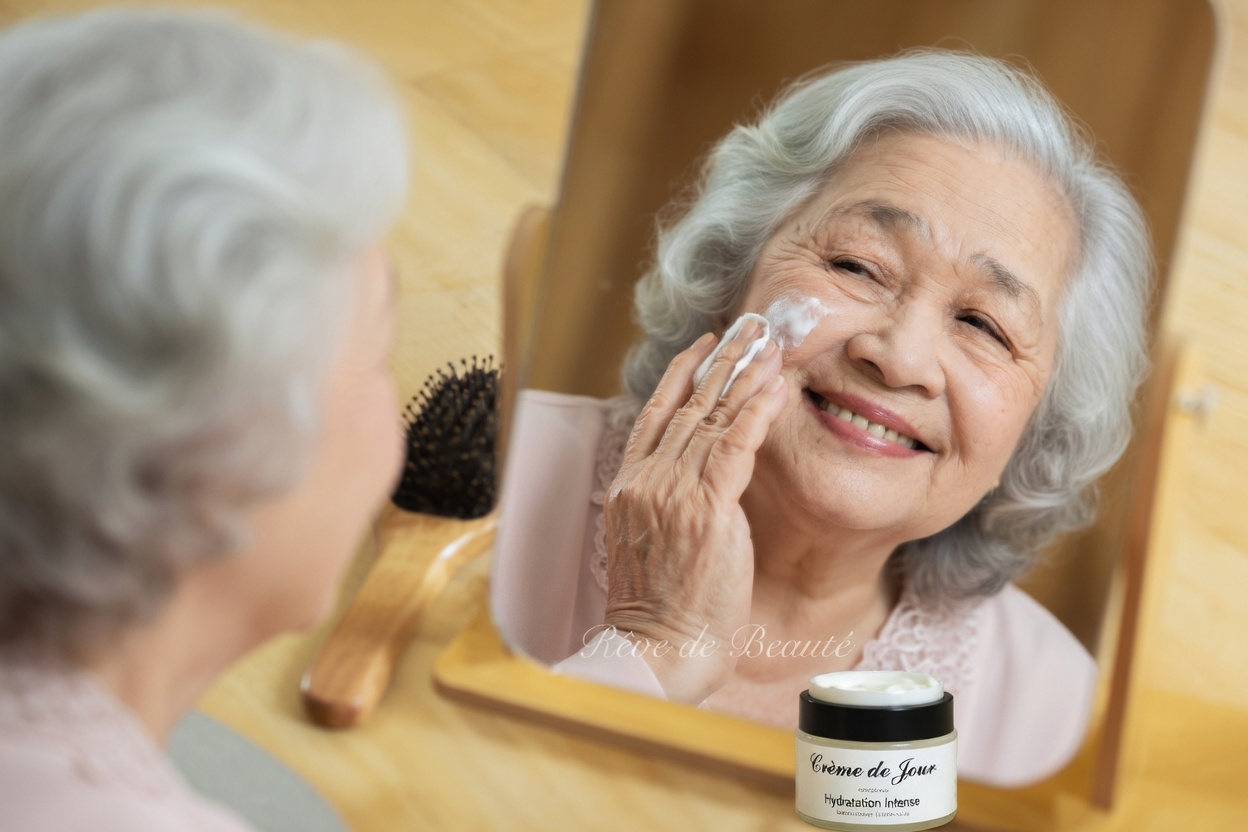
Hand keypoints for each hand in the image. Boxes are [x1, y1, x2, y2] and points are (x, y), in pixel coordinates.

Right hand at [602, 320, 787, 702]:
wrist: (656, 648)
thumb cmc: (660, 608)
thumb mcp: (651, 543)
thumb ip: (669, 502)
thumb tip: (699, 480)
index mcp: (629, 486)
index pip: (655, 414)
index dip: (680, 374)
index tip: (704, 345)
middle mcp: (646, 480)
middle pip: (686, 404)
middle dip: (720, 359)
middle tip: (746, 323)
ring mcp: (672, 492)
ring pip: (711, 418)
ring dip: (743, 373)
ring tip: (768, 340)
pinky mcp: (705, 509)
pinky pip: (735, 446)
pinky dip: (755, 411)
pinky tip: (775, 385)